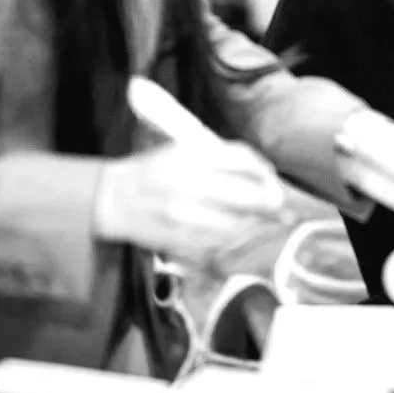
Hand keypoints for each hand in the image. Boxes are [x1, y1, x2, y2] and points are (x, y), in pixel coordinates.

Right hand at [94, 140, 286, 267]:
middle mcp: (187, 185)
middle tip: (279, 205)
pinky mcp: (179, 242)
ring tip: (263, 220)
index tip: (273, 180)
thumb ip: (223, 158)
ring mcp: (183, 217)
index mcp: (189, 155)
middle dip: (269, 202)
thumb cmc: (154, 170)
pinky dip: (236, 239)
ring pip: (236, 224)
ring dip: (256, 224)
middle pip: (245, 195)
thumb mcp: (184, 148)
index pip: (242, 160)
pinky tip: (240, 233)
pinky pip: (220, 244)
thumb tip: (265, 174)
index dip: (265, 172)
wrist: (113, 200)